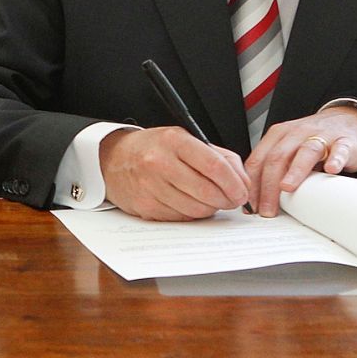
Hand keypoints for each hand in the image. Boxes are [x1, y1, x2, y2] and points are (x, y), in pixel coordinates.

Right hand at [99, 126, 251, 220]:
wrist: (114, 160)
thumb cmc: (153, 149)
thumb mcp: (184, 140)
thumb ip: (218, 156)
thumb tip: (243, 180)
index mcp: (174, 141)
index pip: (214, 165)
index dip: (234, 183)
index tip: (242, 191)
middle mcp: (159, 163)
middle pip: (207, 191)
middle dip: (227, 200)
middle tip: (232, 199)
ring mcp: (150, 187)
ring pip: (196, 209)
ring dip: (210, 209)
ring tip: (211, 200)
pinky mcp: (146, 206)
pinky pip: (181, 218)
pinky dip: (192, 214)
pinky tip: (190, 203)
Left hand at [245, 105, 356, 215]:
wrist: (347, 121)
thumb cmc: (312, 140)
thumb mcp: (288, 149)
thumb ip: (273, 169)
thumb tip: (256, 200)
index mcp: (278, 136)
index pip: (259, 160)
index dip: (252, 185)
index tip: (251, 206)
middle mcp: (297, 133)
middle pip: (278, 158)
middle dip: (269, 186)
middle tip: (267, 209)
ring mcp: (321, 136)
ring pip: (305, 151)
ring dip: (295, 171)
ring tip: (287, 187)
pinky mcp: (345, 141)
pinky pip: (340, 150)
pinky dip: (335, 159)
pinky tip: (331, 170)